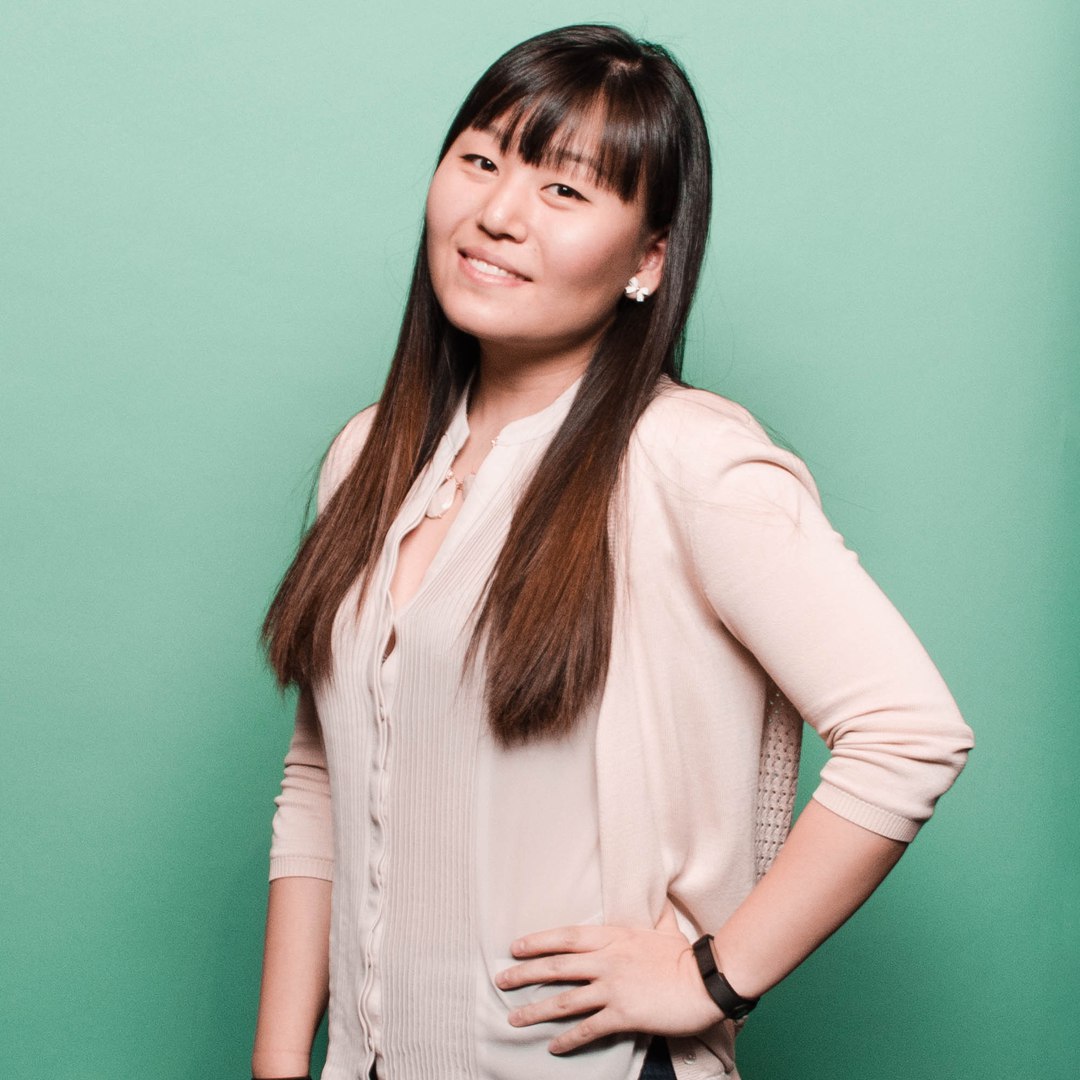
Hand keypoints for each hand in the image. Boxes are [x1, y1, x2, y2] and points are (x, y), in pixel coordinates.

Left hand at [494, 901, 723, 1053]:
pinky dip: (568, 1039)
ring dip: (535, 1010)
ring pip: (563, 1000)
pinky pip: (588, 1029)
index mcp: (613, 937)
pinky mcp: (622, 1014)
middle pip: (556, 967)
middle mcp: (606, 961)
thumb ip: (653, 913)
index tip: (515, 946)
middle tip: (501, 980)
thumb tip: (656, 894)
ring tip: (514, 1018)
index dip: (538, 941)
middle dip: (524, 974)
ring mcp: (612, 988)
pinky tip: (553, 1047)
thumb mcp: (664, 926)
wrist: (705, 981)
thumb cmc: (686, 955)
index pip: (566, 937)